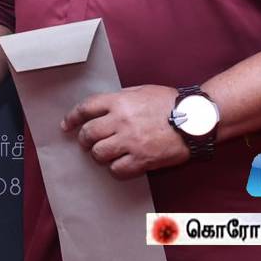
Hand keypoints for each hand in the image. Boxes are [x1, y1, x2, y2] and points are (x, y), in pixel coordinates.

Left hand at [60, 85, 188, 179]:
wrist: (194, 120)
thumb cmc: (170, 103)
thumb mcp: (142, 91)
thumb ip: (120, 99)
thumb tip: (101, 109)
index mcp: (120, 101)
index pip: (85, 109)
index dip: (72, 118)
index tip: (66, 126)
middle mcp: (121, 121)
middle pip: (88, 134)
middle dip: (85, 139)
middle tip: (89, 142)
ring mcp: (131, 142)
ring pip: (99, 154)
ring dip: (100, 154)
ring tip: (108, 152)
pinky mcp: (142, 160)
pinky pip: (117, 169)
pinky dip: (116, 168)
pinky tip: (122, 163)